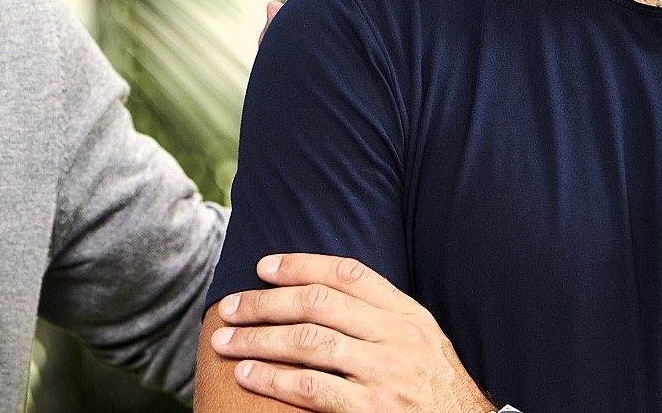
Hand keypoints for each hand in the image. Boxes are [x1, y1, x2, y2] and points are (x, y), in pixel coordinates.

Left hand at [209, 253, 493, 412]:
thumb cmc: (436, 395)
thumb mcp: (423, 346)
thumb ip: (382, 319)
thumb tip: (322, 293)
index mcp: (410, 316)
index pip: (347, 273)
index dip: (300, 264)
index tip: (262, 267)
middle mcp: (399, 338)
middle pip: (318, 303)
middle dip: (265, 302)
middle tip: (229, 307)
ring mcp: (387, 375)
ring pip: (308, 342)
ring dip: (258, 340)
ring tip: (225, 341)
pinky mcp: (373, 411)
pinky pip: (312, 388)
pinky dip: (273, 379)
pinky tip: (248, 376)